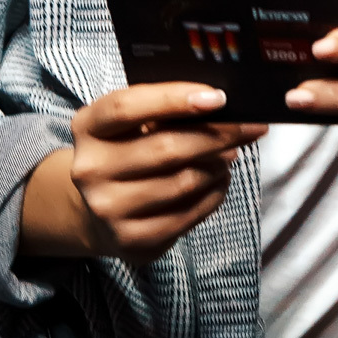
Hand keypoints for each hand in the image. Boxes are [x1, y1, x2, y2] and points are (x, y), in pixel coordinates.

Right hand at [19, 84, 266, 265]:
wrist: (98, 210)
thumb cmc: (127, 152)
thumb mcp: (132, 124)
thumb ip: (165, 110)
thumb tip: (221, 105)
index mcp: (87, 128)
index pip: (126, 106)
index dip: (173, 98)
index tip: (218, 98)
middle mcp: (90, 169)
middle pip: (166, 147)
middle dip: (217, 135)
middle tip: (250, 127)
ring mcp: (108, 208)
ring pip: (183, 181)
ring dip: (218, 166)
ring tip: (231, 155)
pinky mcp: (132, 239)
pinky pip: (188, 214)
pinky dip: (214, 193)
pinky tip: (219, 180)